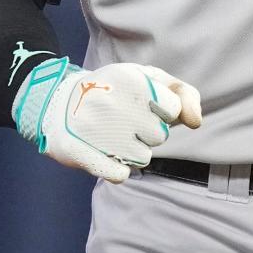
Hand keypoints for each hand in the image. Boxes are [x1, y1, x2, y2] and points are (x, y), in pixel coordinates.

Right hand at [12, 57, 201, 182]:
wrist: (56, 102)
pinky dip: (117, 169)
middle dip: (147, 131)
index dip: (163, 111)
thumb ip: (182, 93)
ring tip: (112, 134)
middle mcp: (113, 103)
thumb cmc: (114, 89)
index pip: (173, 109)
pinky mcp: (80, 154)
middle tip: (124, 120)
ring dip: (132, 150)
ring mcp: (95, 129)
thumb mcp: (148, 77)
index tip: (146, 105)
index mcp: (131, 79)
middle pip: (160, 136)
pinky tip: (106, 155)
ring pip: (143, 157)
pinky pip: (120, 175)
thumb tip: (195, 122)